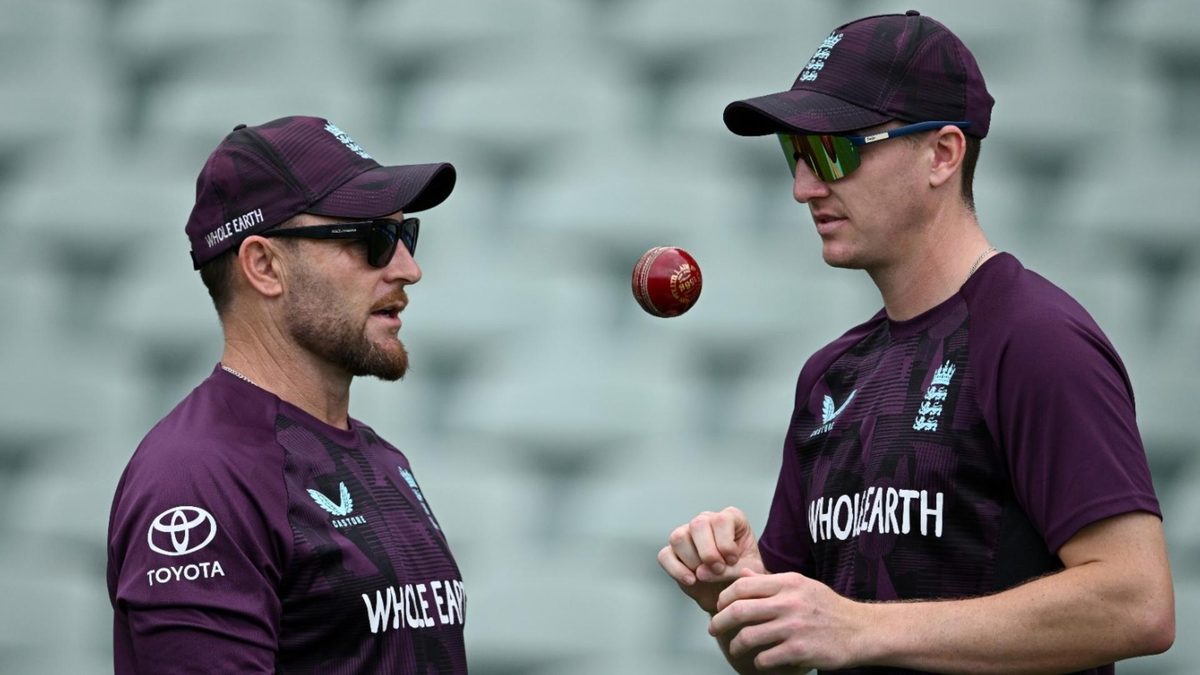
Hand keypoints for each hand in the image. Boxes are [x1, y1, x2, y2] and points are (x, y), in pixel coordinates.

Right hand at [658, 506, 764, 613]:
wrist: (730, 590)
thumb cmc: (742, 574)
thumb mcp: (747, 571)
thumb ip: (731, 570)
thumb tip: (699, 572)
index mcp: (729, 518)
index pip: (721, 520)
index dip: (726, 543)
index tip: (732, 560)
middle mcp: (706, 520)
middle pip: (698, 525)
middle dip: (708, 552)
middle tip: (718, 569)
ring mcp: (686, 533)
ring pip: (679, 538)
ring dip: (693, 561)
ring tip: (706, 575)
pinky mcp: (672, 551)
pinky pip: (665, 555)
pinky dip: (676, 570)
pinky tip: (691, 581)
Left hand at [709, 569, 864, 670]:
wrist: (861, 630)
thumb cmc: (829, 607)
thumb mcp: (802, 585)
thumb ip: (770, 581)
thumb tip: (743, 574)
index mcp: (788, 583)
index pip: (743, 586)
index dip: (725, 597)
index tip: (720, 606)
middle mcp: (789, 603)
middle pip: (739, 610)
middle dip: (720, 621)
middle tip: (714, 628)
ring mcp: (794, 627)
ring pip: (748, 636)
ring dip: (736, 645)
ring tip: (735, 647)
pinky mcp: (799, 651)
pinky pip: (765, 658)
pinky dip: (758, 661)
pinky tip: (760, 660)